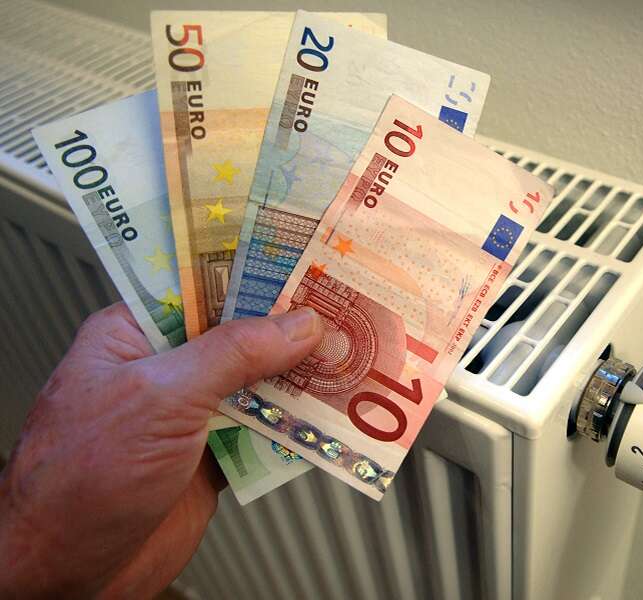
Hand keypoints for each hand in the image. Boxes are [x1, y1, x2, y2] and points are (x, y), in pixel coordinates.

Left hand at [0, 302, 321, 597]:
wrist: (67, 572)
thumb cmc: (79, 478)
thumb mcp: (159, 395)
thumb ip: (233, 354)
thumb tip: (297, 324)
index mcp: (136, 335)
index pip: (204, 286)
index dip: (256, 275)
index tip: (308, 265)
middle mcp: (166, 369)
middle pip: (240, 335)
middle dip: (290, 329)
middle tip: (345, 312)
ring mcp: (191, 414)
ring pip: (259, 384)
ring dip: (300, 379)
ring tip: (350, 360)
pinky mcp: (213, 456)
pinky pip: (265, 431)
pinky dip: (296, 426)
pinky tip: (329, 415)